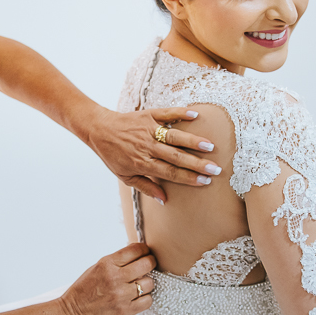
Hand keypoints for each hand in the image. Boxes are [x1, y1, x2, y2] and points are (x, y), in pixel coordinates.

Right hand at [58, 243, 156, 314]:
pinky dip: (145, 299)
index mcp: (107, 263)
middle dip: (150, 263)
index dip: (145, 250)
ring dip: (147, 284)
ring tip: (140, 286)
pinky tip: (138, 298)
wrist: (71, 314)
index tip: (146, 253)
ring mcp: (121, 295)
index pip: (136, 249)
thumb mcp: (96, 268)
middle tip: (149, 267)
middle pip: (147, 264)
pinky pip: (147, 301)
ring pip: (150, 283)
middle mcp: (115, 277)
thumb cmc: (83, 291)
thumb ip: (116, 262)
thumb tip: (137, 253)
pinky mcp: (125, 310)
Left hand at [85, 107, 219, 202]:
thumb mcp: (125, 176)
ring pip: (174, 136)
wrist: (99, 129)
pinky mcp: (148, 115)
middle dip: (197, 164)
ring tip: (210, 146)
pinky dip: (181, 113)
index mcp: (141, 163)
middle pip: (176, 157)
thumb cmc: (113, 155)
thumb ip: (146, 188)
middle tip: (216, 169)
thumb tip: (165, 201)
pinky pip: (167, 113)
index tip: (205, 181)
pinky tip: (196, 115)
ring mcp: (147, 130)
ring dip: (193, 141)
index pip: (169, 173)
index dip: (188, 178)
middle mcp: (146, 147)